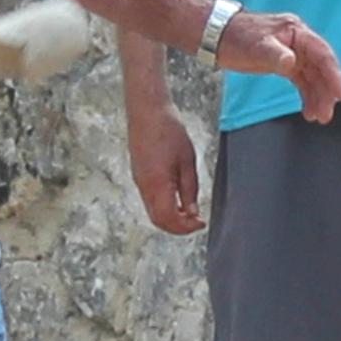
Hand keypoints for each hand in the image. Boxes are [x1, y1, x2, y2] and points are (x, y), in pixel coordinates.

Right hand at [125, 104, 206, 233]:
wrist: (147, 112)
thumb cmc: (169, 132)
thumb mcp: (187, 162)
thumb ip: (189, 190)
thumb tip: (191, 212)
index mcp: (157, 183)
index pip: (168, 219)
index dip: (185, 227)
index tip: (201, 224)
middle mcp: (144, 186)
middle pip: (158, 220)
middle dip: (177, 227)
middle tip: (196, 223)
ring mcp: (139, 181)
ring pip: (152, 211)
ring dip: (170, 218)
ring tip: (190, 213)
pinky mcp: (139, 175)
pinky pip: (149, 200)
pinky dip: (163, 208)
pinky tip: (177, 201)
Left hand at [213, 8, 340, 124]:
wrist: (215, 35)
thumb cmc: (235, 36)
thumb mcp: (255, 46)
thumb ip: (274, 55)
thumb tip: (291, 62)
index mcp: (296, 32)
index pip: (323, 55)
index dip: (334, 75)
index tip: (340, 94)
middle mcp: (298, 42)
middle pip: (320, 69)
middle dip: (326, 92)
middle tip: (326, 113)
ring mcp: (292, 53)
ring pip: (312, 77)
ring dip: (317, 97)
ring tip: (318, 116)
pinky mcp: (283, 63)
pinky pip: (302, 81)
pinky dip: (306, 95)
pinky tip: (308, 109)